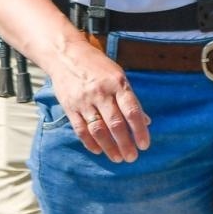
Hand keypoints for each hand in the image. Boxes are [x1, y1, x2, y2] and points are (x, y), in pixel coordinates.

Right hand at [48, 41, 151, 162]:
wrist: (66, 55)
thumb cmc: (97, 66)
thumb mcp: (118, 76)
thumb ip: (131, 99)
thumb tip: (146, 121)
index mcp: (117, 83)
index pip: (131, 110)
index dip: (139, 129)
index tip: (144, 145)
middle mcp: (101, 93)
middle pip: (115, 123)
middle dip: (125, 143)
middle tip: (132, 157)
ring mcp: (84, 101)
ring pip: (98, 130)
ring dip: (109, 147)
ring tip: (118, 158)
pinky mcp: (70, 107)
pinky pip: (81, 129)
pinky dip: (90, 143)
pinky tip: (99, 150)